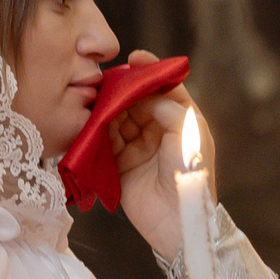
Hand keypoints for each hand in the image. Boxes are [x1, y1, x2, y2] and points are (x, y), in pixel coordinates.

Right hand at [111, 49, 194, 262]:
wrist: (177, 221)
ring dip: (108, 109)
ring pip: (119, 120)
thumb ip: (165, 106)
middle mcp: (160, 131)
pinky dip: (97, 132)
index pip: (166, 89)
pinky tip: (89, 120)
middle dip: (122, 91)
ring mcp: (139, 148)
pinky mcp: (120, 165)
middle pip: (137, 102)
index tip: (135, 57)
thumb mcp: (185, 132)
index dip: (151, 72)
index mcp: (182, 121)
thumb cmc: (190, 174)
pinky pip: (105, 142)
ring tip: (95, 98)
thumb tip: (138, 95)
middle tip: (106, 79)